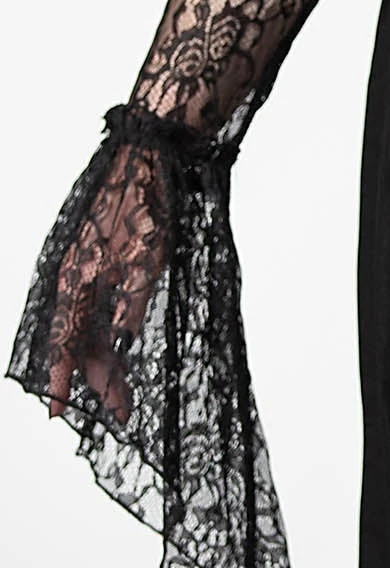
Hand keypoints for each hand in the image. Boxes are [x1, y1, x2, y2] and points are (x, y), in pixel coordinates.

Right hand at [47, 141, 167, 423]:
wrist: (152, 154)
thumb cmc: (146, 201)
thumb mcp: (147, 256)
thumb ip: (132, 299)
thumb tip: (122, 339)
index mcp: (75, 276)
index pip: (64, 340)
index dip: (61, 378)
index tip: (58, 413)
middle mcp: (75, 275)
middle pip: (79, 340)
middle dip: (96, 378)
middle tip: (121, 409)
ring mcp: (88, 268)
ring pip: (89, 327)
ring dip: (105, 359)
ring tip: (125, 390)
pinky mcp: (104, 261)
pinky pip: (98, 309)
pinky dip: (108, 334)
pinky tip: (123, 347)